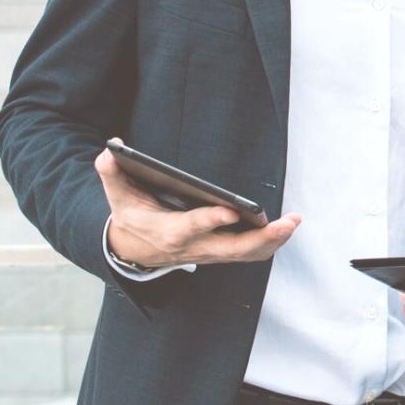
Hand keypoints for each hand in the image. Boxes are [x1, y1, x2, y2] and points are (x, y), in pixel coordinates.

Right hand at [96, 142, 299, 268]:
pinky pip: (249, 254)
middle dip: (260, 238)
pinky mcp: (220, 253)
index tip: (230, 209)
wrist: (133, 250)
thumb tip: (110, 150)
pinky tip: (286, 228)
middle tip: (285, 222)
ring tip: (293, 222)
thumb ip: (112, 173)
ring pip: (245, 254)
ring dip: (272, 241)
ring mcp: (209, 253)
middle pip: (231, 249)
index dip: (209, 220)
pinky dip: (269, 243)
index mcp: (168, 232)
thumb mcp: (117, 195)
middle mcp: (193, 247)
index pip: (190, 228)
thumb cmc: (131, 215)